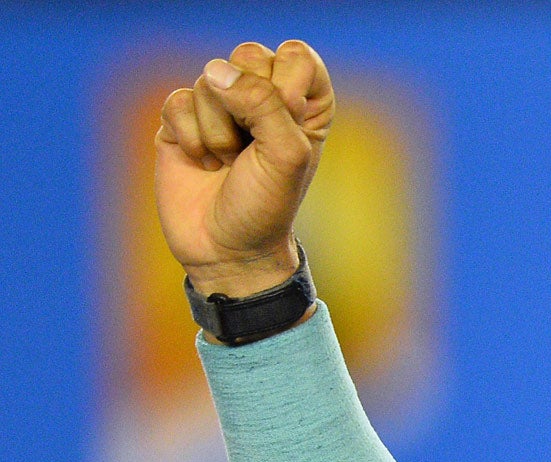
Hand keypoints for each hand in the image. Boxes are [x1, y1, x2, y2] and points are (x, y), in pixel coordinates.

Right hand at [155, 40, 333, 297]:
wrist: (226, 248)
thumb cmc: (267, 206)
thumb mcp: (286, 156)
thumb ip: (265, 103)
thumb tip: (217, 72)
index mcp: (304, 104)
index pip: (296, 55)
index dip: (286, 84)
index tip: (288, 121)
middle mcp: (264, 98)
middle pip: (248, 56)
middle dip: (248, 106)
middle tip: (253, 148)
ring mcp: (220, 106)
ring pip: (209, 79)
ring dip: (219, 132)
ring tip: (228, 164)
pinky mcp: (182, 119)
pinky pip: (177, 100)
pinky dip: (190, 136)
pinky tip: (201, 163)